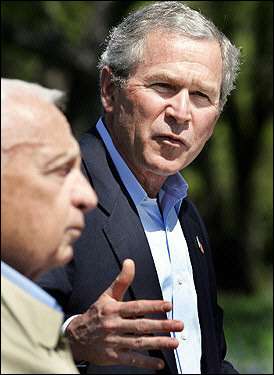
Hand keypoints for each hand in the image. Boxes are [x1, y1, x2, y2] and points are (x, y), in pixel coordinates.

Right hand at [65, 259, 182, 369]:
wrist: (75, 337)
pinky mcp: (113, 357)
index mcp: (114, 309)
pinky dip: (146, 362)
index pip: (136, 307)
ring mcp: (114, 341)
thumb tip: (130, 262)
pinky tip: (159, 363)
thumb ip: (121, 280)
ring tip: (174, 342)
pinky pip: (131, 359)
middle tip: (179, 325)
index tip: (168, 306)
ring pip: (139, 342)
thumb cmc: (96, 314)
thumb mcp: (107, 295)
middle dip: (162, 325)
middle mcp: (114, 325)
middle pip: (141, 325)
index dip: (153, 306)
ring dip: (158, 343)